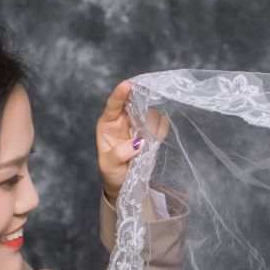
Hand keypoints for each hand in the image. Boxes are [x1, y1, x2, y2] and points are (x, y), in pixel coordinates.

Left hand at [95, 80, 168, 202]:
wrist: (125, 185)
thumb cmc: (112, 173)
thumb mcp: (109, 166)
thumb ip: (120, 153)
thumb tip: (139, 143)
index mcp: (108, 124)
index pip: (114, 104)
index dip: (121, 93)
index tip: (128, 85)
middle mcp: (124, 121)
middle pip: (135, 102)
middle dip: (142, 102)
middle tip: (149, 109)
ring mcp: (139, 126)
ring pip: (150, 113)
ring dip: (152, 123)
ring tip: (148, 140)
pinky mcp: (152, 133)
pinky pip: (161, 124)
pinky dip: (161, 129)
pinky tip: (156, 139)